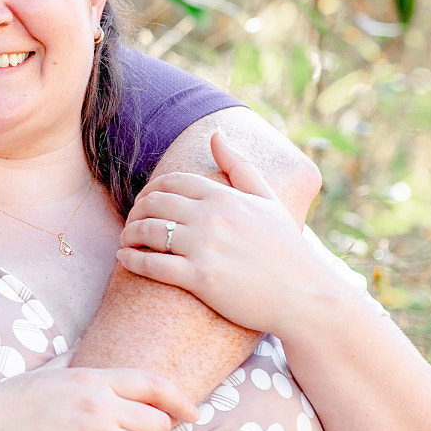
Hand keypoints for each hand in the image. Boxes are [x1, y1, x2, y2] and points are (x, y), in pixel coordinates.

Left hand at [117, 132, 351, 338]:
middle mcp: (213, 217)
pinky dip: (132, 259)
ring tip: (126, 241)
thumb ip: (239, 166)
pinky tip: (124, 259)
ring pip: (148, 231)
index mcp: (226, 197)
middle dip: (135, 212)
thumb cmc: (287, 249)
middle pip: (154, 204)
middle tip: (131, 223)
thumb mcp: (268, 200)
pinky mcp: (200, 278)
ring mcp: (205, 247)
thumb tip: (216, 134)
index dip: (150, 191)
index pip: (172, 182)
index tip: (143, 203)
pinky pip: (152, 264)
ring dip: (129, 234)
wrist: (305, 296)